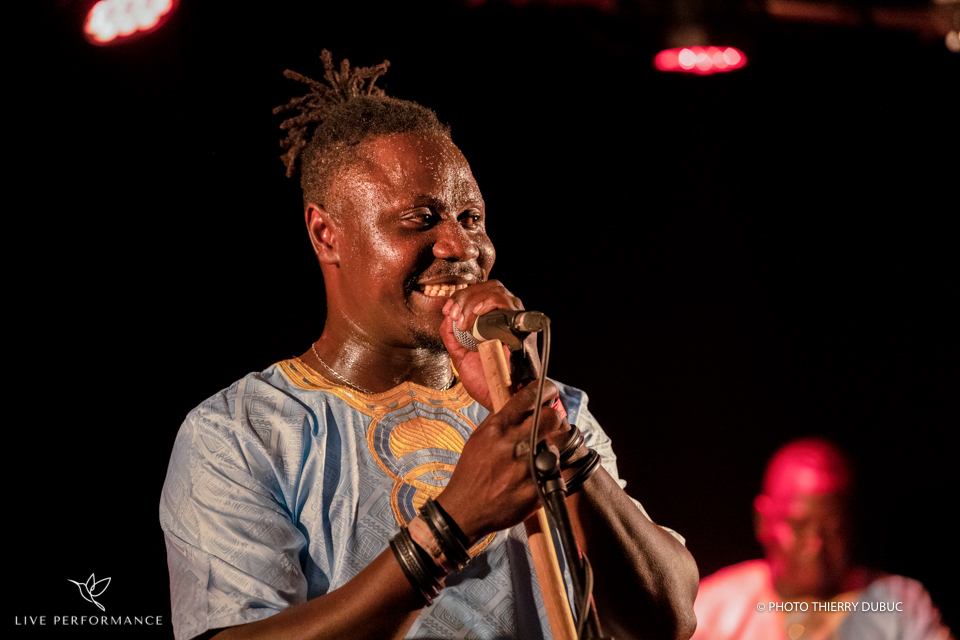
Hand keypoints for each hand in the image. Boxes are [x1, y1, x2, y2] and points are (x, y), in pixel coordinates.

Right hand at [436, 381, 561, 543]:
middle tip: (553, 424)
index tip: (550, 391)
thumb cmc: (472, 472)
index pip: (529, 396)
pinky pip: (558, 470)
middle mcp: (513, 444)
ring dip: (557, 444)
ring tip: (548, 450)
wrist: (465, 509)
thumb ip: (501, 420)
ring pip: (560, 443)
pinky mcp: (537, 487)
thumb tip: (522, 405)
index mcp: (498, 428)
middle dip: (556, 418)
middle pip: (552, 417)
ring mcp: (527, 467)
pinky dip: (554, 469)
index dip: (546, 389)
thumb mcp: (479, 438)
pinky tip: (543, 472)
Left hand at [440, 280, 538, 409]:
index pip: (479, 294)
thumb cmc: (487, 383)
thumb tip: (446, 318)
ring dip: (474, 299)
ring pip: (497, 290)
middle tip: (453, 313)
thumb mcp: (460, 358)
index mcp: (491, 324)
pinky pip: (508, 303)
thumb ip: (452, 338)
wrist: (501, 401)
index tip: (448, 311)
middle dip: (465, 296)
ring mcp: (514, 322)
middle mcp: (505, 319)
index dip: (461, 297)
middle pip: (487, 287)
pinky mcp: (521, 329)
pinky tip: (477, 312)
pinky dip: (490, 302)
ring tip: (464, 318)